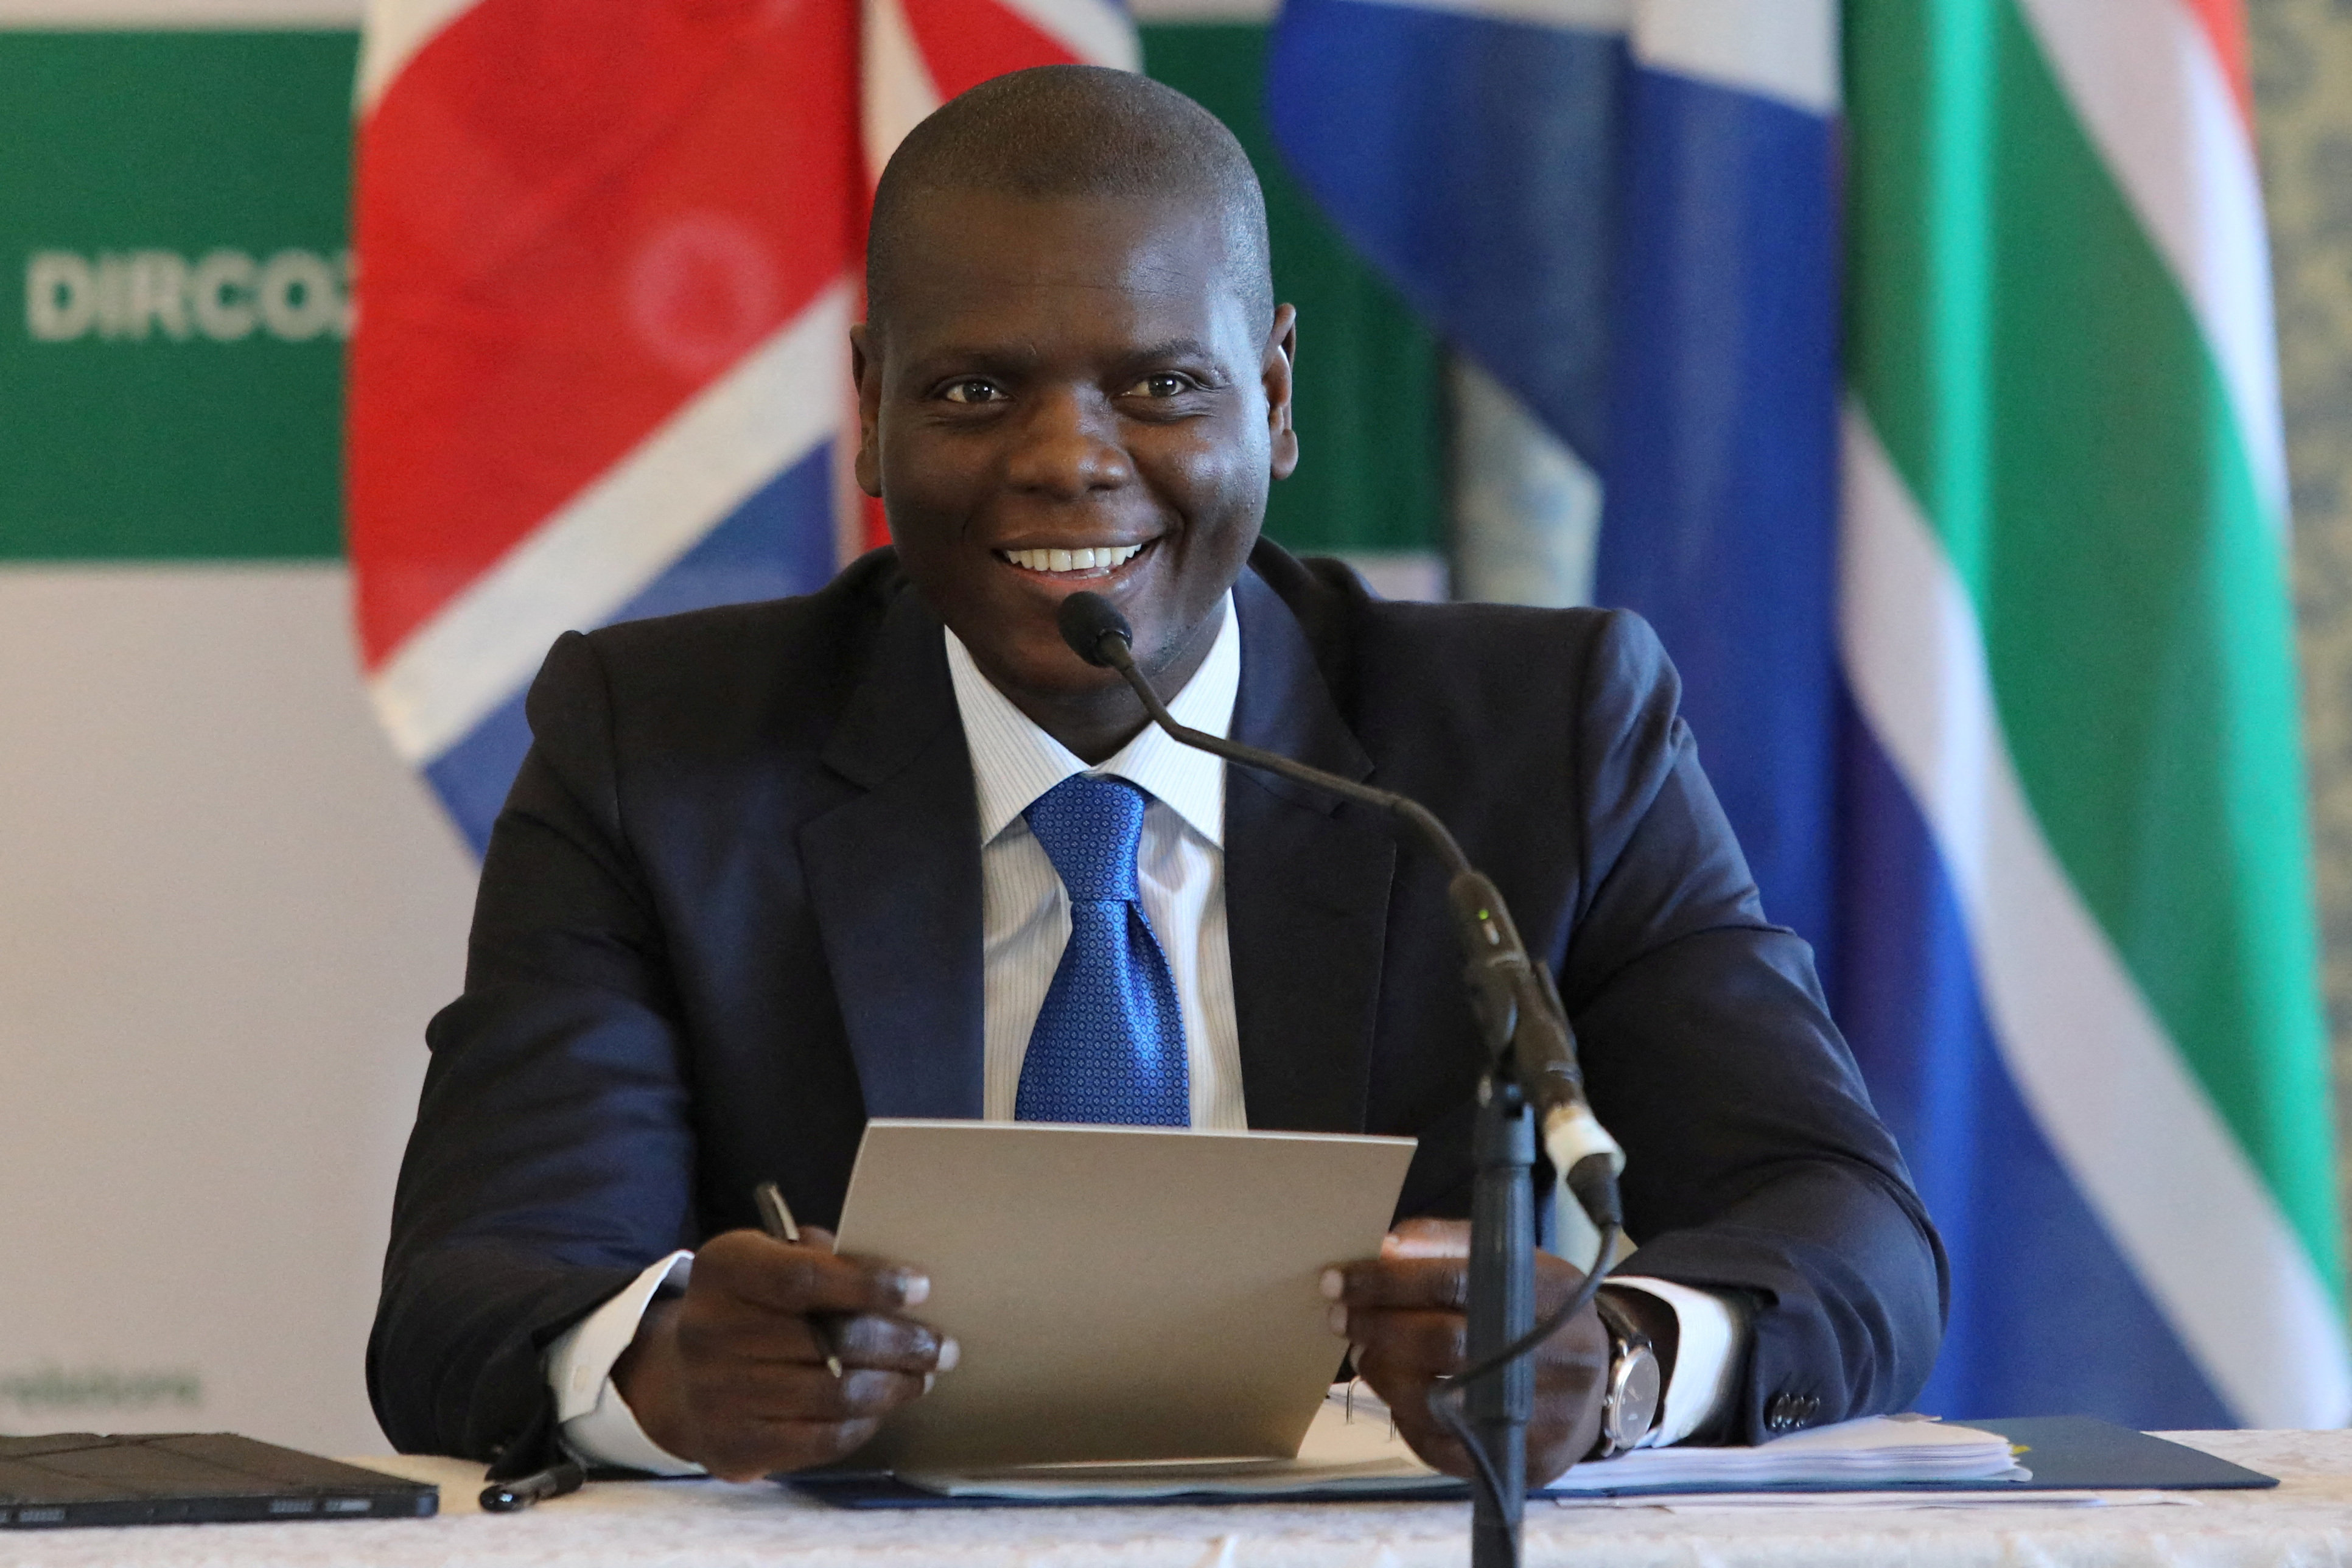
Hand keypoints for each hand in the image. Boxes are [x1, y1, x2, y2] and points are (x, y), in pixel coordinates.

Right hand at [611, 1227, 954, 1479]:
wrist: (681, 1375)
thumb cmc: (753, 1305)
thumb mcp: (774, 1257)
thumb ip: (825, 1259)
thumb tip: (900, 1284)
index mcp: (724, 1268)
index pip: (804, 1278)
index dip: (868, 1285)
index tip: (920, 1288)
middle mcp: (709, 1331)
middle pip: (830, 1342)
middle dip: (901, 1345)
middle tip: (940, 1347)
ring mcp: (716, 1394)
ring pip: (834, 1396)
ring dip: (893, 1387)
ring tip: (922, 1377)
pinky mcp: (732, 1446)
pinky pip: (820, 1440)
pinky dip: (864, 1424)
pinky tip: (883, 1406)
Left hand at [1323, 1218, 1609, 1482]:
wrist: (1603, 1383)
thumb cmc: (1537, 1312)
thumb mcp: (1512, 1263)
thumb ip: (1448, 1246)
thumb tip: (1385, 1249)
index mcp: (1550, 1291)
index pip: (1452, 1281)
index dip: (1386, 1281)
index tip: (1336, 1280)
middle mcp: (1556, 1354)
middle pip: (1443, 1342)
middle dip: (1377, 1327)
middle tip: (1341, 1318)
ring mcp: (1547, 1415)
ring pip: (1439, 1401)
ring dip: (1384, 1374)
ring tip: (1364, 1353)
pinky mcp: (1531, 1461)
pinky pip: (1448, 1448)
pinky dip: (1408, 1421)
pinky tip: (1397, 1395)